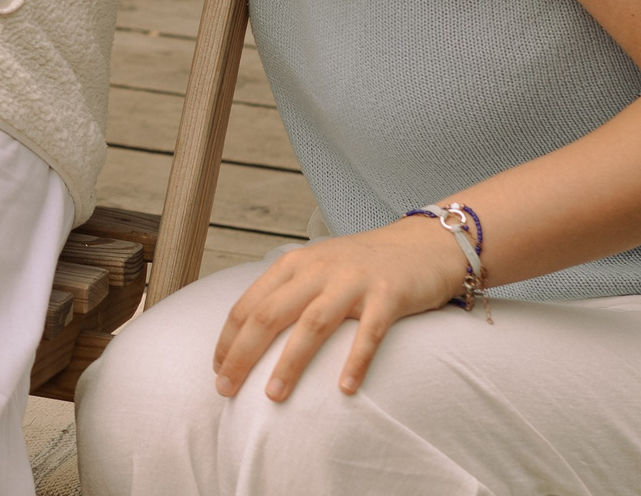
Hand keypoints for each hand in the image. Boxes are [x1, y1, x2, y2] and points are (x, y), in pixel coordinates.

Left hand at [213, 220, 470, 400]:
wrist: (422, 245)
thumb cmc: (361, 266)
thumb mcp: (316, 269)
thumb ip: (287, 293)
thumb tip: (251, 335)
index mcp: (293, 264)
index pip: (249, 304)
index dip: (228, 339)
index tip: (217, 370)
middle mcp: (317, 270)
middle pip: (270, 314)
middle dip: (243, 353)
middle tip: (225, 388)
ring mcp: (353, 281)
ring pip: (312, 324)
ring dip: (290, 361)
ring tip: (273, 396)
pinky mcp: (388, 295)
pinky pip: (369, 332)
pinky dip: (355, 360)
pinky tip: (345, 389)